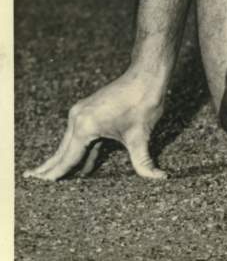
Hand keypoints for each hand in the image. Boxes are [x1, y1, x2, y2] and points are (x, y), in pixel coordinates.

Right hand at [23, 71, 166, 180]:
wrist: (147, 74)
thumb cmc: (143, 102)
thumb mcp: (141, 136)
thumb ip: (144, 163)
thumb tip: (160, 178)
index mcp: (84, 127)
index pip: (66, 159)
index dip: (54, 176)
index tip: (39, 187)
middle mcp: (77, 118)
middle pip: (62, 151)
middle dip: (51, 168)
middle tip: (33, 182)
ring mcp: (82, 112)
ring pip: (71, 143)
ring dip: (66, 160)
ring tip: (52, 177)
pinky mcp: (90, 109)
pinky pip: (81, 135)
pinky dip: (80, 150)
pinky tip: (82, 165)